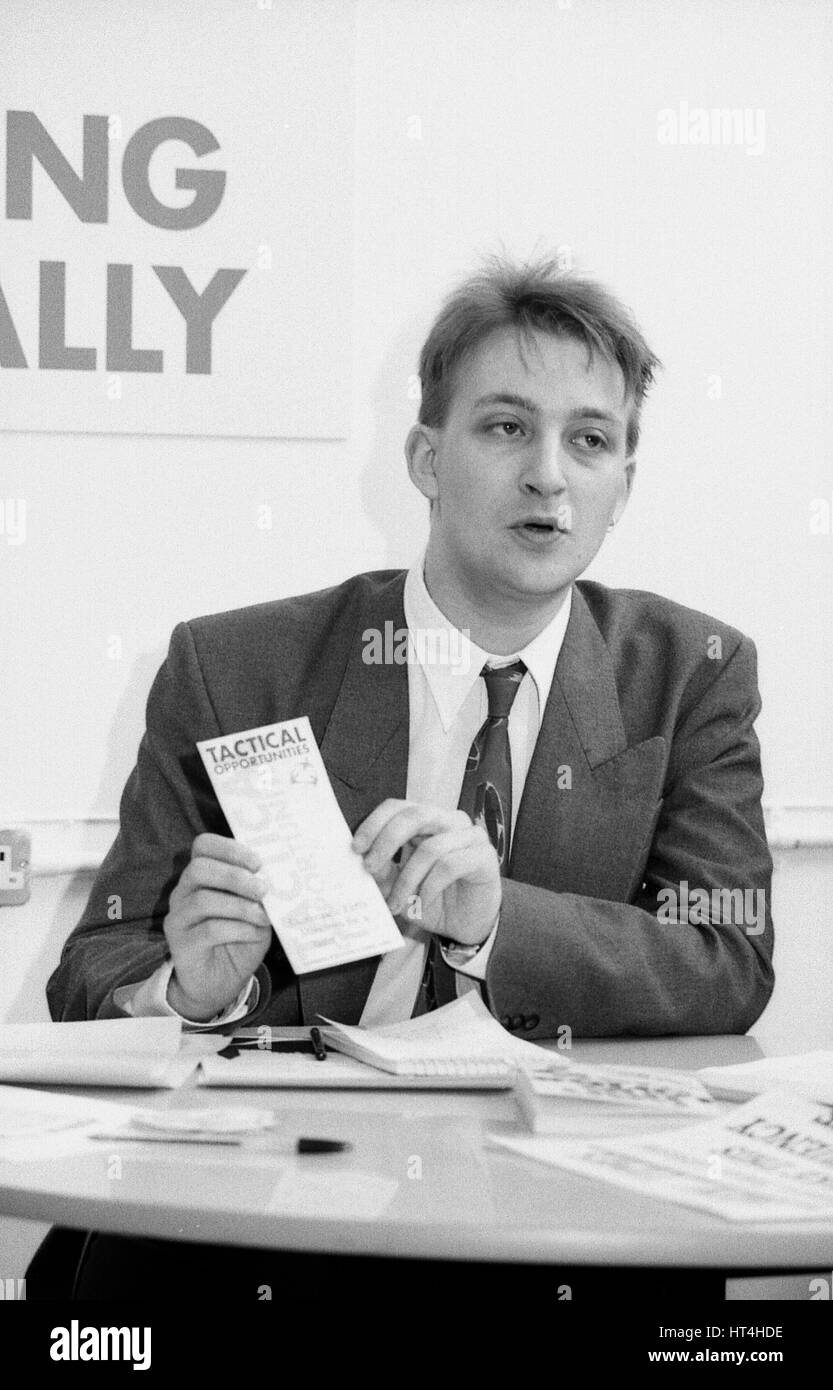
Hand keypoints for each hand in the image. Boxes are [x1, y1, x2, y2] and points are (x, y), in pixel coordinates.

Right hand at [163, 833, 271, 1020]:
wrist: (220, 983)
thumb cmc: (239, 939)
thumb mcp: (256, 911)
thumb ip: (260, 894)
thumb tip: (277, 877)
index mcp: (201, 876)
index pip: (203, 846)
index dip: (230, 848)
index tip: (258, 863)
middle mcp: (183, 892)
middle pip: (198, 868)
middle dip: (234, 876)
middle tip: (263, 890)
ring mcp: (178, 918)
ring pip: (203, 900)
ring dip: (240, 906)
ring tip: (263, 916)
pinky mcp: (180, 944)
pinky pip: (209, 930)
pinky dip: (238, 929)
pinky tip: (253, 933)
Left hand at [353, 800, 500, 946]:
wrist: (468, 926)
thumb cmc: (433, 900)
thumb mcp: (399, 886)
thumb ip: (383, 870)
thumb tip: (362, 859)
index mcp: (426, 821)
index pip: (398, 807)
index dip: (374, 823)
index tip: (356, 848)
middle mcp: (449, 821)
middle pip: (414, 816)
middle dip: (386, 842)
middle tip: (369, 868)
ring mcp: (470, 836)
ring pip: (430, 848)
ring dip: (407, 880)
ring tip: (396, 904)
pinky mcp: (485, 856)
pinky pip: (450, 865)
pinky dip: (429, 887)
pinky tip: (422, 903)